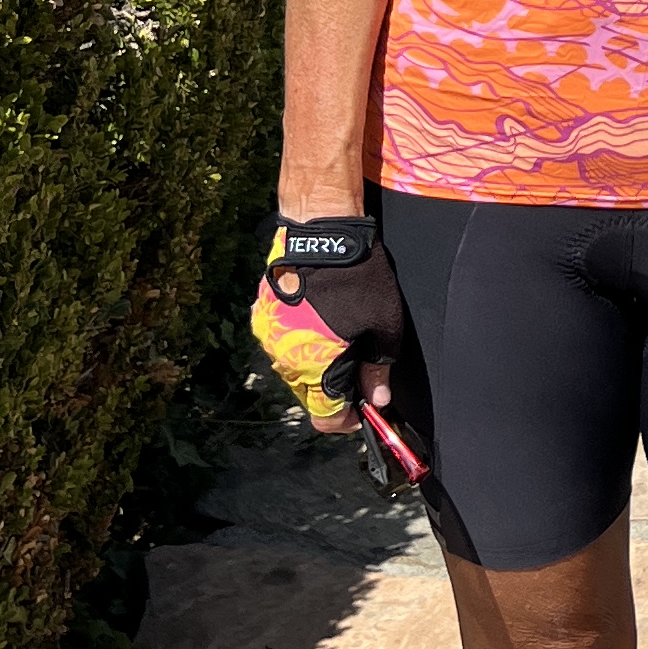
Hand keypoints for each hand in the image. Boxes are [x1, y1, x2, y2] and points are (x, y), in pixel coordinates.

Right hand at [249, 214, 408, 436]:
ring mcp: (269, 337)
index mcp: (314, 368)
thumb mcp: (383, 326)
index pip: (327, 419)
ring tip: (342, 337)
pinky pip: (285, 342)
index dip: (350, 419)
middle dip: (337, 390)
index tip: (367, 408)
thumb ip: (378, 369)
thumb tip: (377, 400)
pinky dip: (303, 341)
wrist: (321, 229)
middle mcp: (284, 359)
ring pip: (297, 370)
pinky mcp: (263, 315)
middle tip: (361, 368)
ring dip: (319, 365)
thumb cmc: (358, 277)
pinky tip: (323, 319)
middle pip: (312, 396)